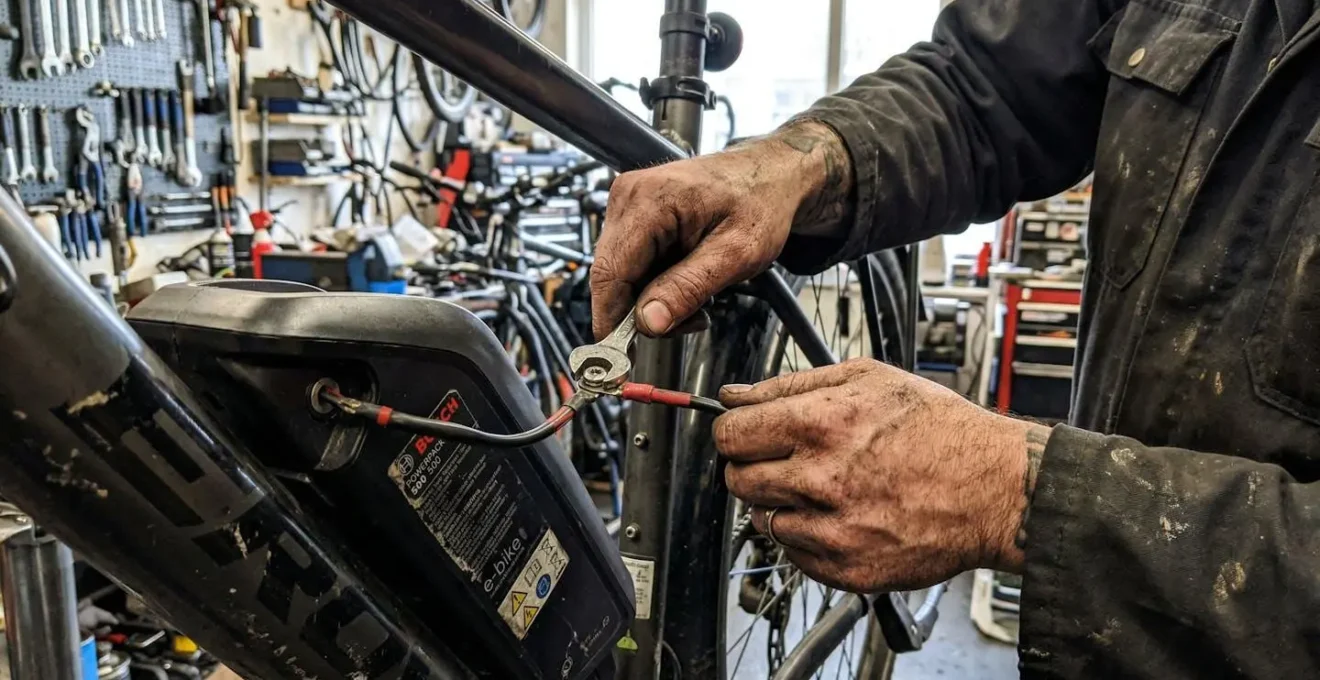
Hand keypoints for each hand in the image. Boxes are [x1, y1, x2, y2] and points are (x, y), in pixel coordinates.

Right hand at [590, 121, 853, 338]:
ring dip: (652, 301)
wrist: (769, 175)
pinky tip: (686, 279)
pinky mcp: (632, 215)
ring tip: (698, 295)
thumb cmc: (760, 203)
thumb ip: (688, 288)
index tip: (618, 364)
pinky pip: (630, 265)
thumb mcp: (736, 254)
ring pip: (619, 276)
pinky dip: (654, 285)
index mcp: (649, 200)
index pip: (609, 274)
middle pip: (611, 278)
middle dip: (642, 313)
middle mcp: (627, 196)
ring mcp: (626, 203)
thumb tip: (647, 324)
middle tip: (691, 321)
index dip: (611, 323)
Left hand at [715, 359, 1048, 592]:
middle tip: (786, 461)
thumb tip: (736, 394)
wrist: (995, 489)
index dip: (735, 431)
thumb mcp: (868, 378)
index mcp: (820, 423)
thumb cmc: (939, 429)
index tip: (748, 434)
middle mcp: (820, 478)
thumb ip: (792, 384)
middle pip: (737, 479)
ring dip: (781, 502)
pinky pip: (794, 552)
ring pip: (762, 517)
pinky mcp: (845, 566)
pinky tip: (843, 514)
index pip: (730, 433)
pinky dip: (808, 535)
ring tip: (825, 487)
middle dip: (753, 467)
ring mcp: (831, 528)